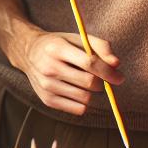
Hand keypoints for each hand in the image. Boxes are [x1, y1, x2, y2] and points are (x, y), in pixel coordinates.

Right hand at [5, 26, 123, 116]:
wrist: (28, 52)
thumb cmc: (59, 44)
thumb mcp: (78, 38)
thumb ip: (101, 47)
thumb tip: (117, 65)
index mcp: (58, 48)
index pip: (89, 63)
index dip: (108, 72)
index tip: (119, 78)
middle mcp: (49, 68)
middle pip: (89, 83)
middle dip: (102, 82)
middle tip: (102, 78)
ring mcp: (46, 85)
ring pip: (85, 98)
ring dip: (93, 92)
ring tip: (88, 83)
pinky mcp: (47, 100)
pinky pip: (78, 109)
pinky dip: (85, 103)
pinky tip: (80, 91)